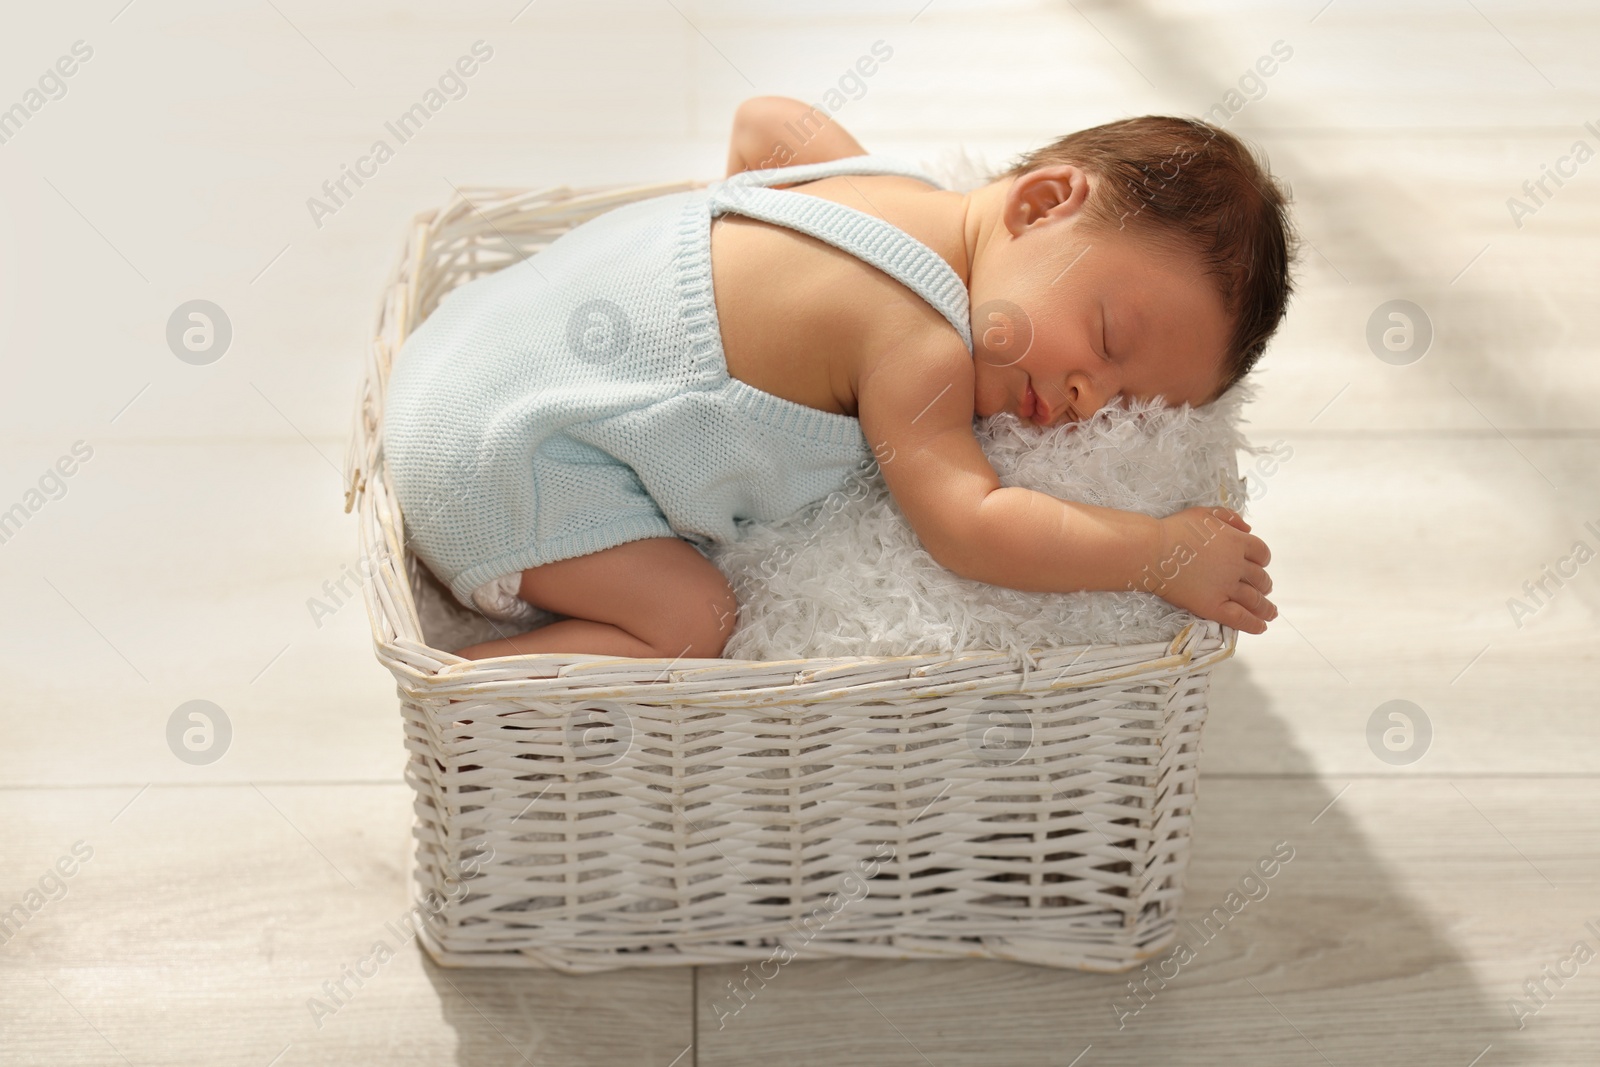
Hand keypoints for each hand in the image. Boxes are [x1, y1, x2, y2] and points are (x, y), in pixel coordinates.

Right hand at [1135, 506, 1276, 633]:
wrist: (1152, 551)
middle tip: (1263, 589)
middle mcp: (1236, 565)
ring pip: (1254, 600)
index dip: (1263, 560)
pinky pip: (1239, 618)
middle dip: (1264, 584)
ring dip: (1265, 607)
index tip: (1260, 564)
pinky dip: (1253, 623)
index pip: (1262, 553)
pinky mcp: (1212, 606)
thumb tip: (1248, 528)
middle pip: (1260, 578)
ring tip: (1270, 612)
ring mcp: (1226, 587)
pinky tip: (1261, 627)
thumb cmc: (1174, 530)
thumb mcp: (1204, 513)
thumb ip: (1229, 518)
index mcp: (1237, 542)